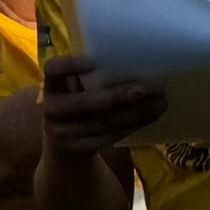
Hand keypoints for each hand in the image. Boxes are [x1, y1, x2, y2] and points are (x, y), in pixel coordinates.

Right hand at [39, 53, 166, 156]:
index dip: (70, 66)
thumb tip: (131, 60)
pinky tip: (149, 117)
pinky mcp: (82, 149)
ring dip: (134, 114)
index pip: (53, 71)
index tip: (93, 61)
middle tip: (143, 90)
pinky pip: (111, 136)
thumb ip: (88, 76)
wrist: (62, 143)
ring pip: (103, 123)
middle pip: (84, 104)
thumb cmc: (74, 102)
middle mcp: (52, 110)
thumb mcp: (72, 87)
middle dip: (115, 98)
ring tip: (159, 104)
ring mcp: (65, 133)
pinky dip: (132, 126)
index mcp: (50, 85)